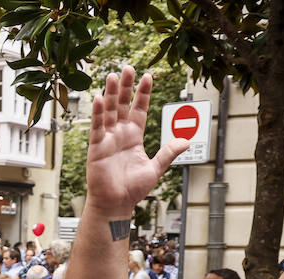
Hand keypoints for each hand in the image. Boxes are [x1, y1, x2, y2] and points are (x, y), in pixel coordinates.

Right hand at [85, 67, 188, 215]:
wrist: (116, 205)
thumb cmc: (133, 189)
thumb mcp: (155, 168)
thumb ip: (168, 153)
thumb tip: (187, 141)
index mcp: (134, 137)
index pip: (139, 110)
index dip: (143, 94)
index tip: (147, 76)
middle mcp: (120, 134)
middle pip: (122, 105)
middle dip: (125, 87)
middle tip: (128, 68)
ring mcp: (108, 140)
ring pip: (109, 112)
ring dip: (110, 94)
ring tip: (112, 76)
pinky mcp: (97, 148)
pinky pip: (97, 128)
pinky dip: (98, 114)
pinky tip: (99, 99)